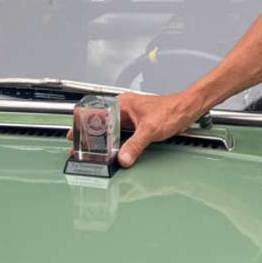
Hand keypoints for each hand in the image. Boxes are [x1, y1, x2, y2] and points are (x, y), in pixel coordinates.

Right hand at [65, 92, 204, 167]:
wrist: (188, 109)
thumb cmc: (172, 110)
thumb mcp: (150, 129)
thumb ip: (135, 145)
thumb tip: (123, 158)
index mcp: (122, 104)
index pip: (95, 112)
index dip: (82, 124)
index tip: (73, 135)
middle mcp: (124, 109)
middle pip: (100, 123)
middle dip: (89, 135)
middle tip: (78, 148)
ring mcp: (130, 118)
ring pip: (110, 130)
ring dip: (101, 141)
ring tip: (91, 152)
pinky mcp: (137, 126)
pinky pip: (121, 136)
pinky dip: (114, 144)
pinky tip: (111, 152)